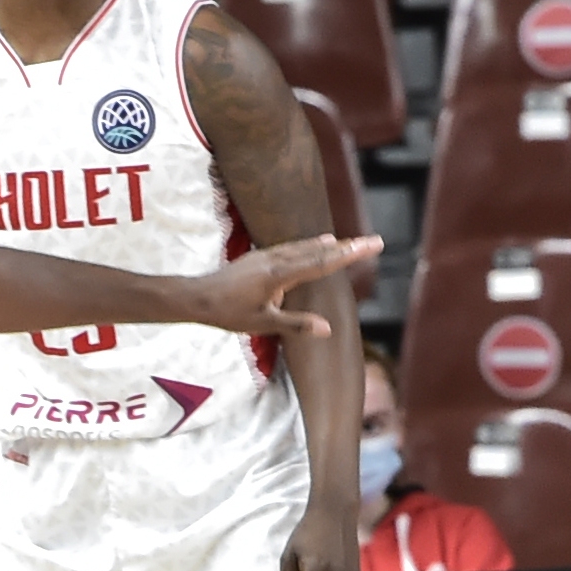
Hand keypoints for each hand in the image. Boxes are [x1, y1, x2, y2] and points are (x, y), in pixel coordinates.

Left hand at [194, 235, 381, 337]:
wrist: (197, 298)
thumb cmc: (228, 314)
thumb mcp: (263, 324)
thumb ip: (296, 324)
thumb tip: (327, 329)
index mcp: (281, 274)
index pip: (323, 262)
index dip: (350, 253)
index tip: (373, 244)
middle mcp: (276, 259)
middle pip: (318, 251)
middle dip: (347, 247)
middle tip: (373, 241)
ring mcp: (266, 256)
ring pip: (304, 247)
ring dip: (327, 245)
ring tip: (346, 242)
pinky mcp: (259, 257)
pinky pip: (291, 248)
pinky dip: (308, 246)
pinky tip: (314, 244)